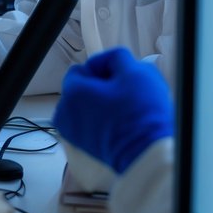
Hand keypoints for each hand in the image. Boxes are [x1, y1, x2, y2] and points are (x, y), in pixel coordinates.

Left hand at [53, 46, 173, 173]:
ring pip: (85, 105)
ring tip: (124, 111)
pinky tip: (120, 124)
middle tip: (126, 95)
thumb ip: (118, 57)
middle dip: (102, 88)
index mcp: (73, 91)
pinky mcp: (81, 144)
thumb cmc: (142, 114)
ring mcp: (71, 130)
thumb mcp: (136, 72)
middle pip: (82, 88)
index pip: (82, 69)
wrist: (148, 154)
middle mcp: (64, 111)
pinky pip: (87, 123)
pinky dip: (100, 120)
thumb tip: (110, 60)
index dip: (103, 70)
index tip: (122, 80)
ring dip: (101, 104)